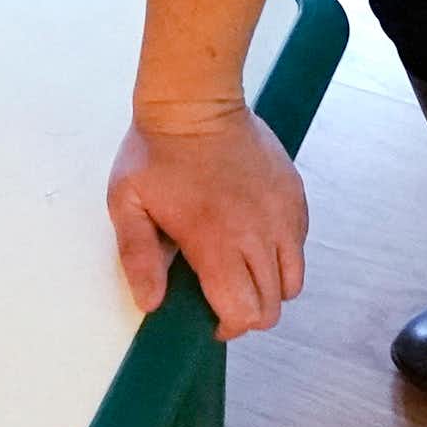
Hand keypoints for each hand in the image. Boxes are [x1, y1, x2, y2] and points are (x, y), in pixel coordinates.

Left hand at [107, 110, 308, 337]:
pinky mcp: (295, 195)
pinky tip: (254, 237)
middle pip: (273, 305)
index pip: (244, 312)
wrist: (194, 101)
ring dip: (270, 287)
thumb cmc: (155, 152)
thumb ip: (138, 256)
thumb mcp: (127, 202)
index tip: (211, 317)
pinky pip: (299, 244)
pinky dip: (283, 254)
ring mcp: (282, 214)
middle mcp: (258, 234)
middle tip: (224, 295)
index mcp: (216, 242)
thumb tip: (152, 303)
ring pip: (293, 280)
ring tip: (241, 269)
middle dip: (249, 312)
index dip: (229, 325)